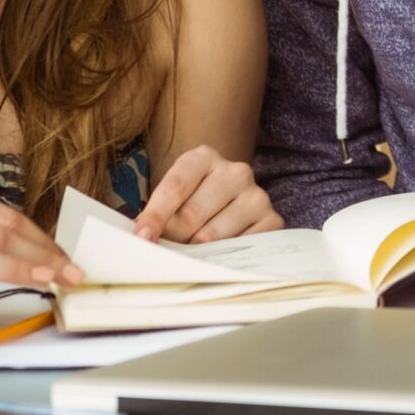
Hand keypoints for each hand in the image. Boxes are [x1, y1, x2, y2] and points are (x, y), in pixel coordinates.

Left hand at [136, 145, 282, 242]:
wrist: (226, 206)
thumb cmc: (190, 203)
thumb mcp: (171, 199)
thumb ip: (157, 215)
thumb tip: (146, 240)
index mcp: (203, 158)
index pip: (175, 187)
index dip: (155, 215)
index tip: (142, 238)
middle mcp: (235, 171)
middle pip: (192, 214)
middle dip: (173, 238)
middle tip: (167, 248)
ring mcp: (256, 195)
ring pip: (213, 235)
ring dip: (195, 250)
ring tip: (191, 250)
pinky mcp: (272, 219)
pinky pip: (239, 247)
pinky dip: (222, 256)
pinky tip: (216, 253)